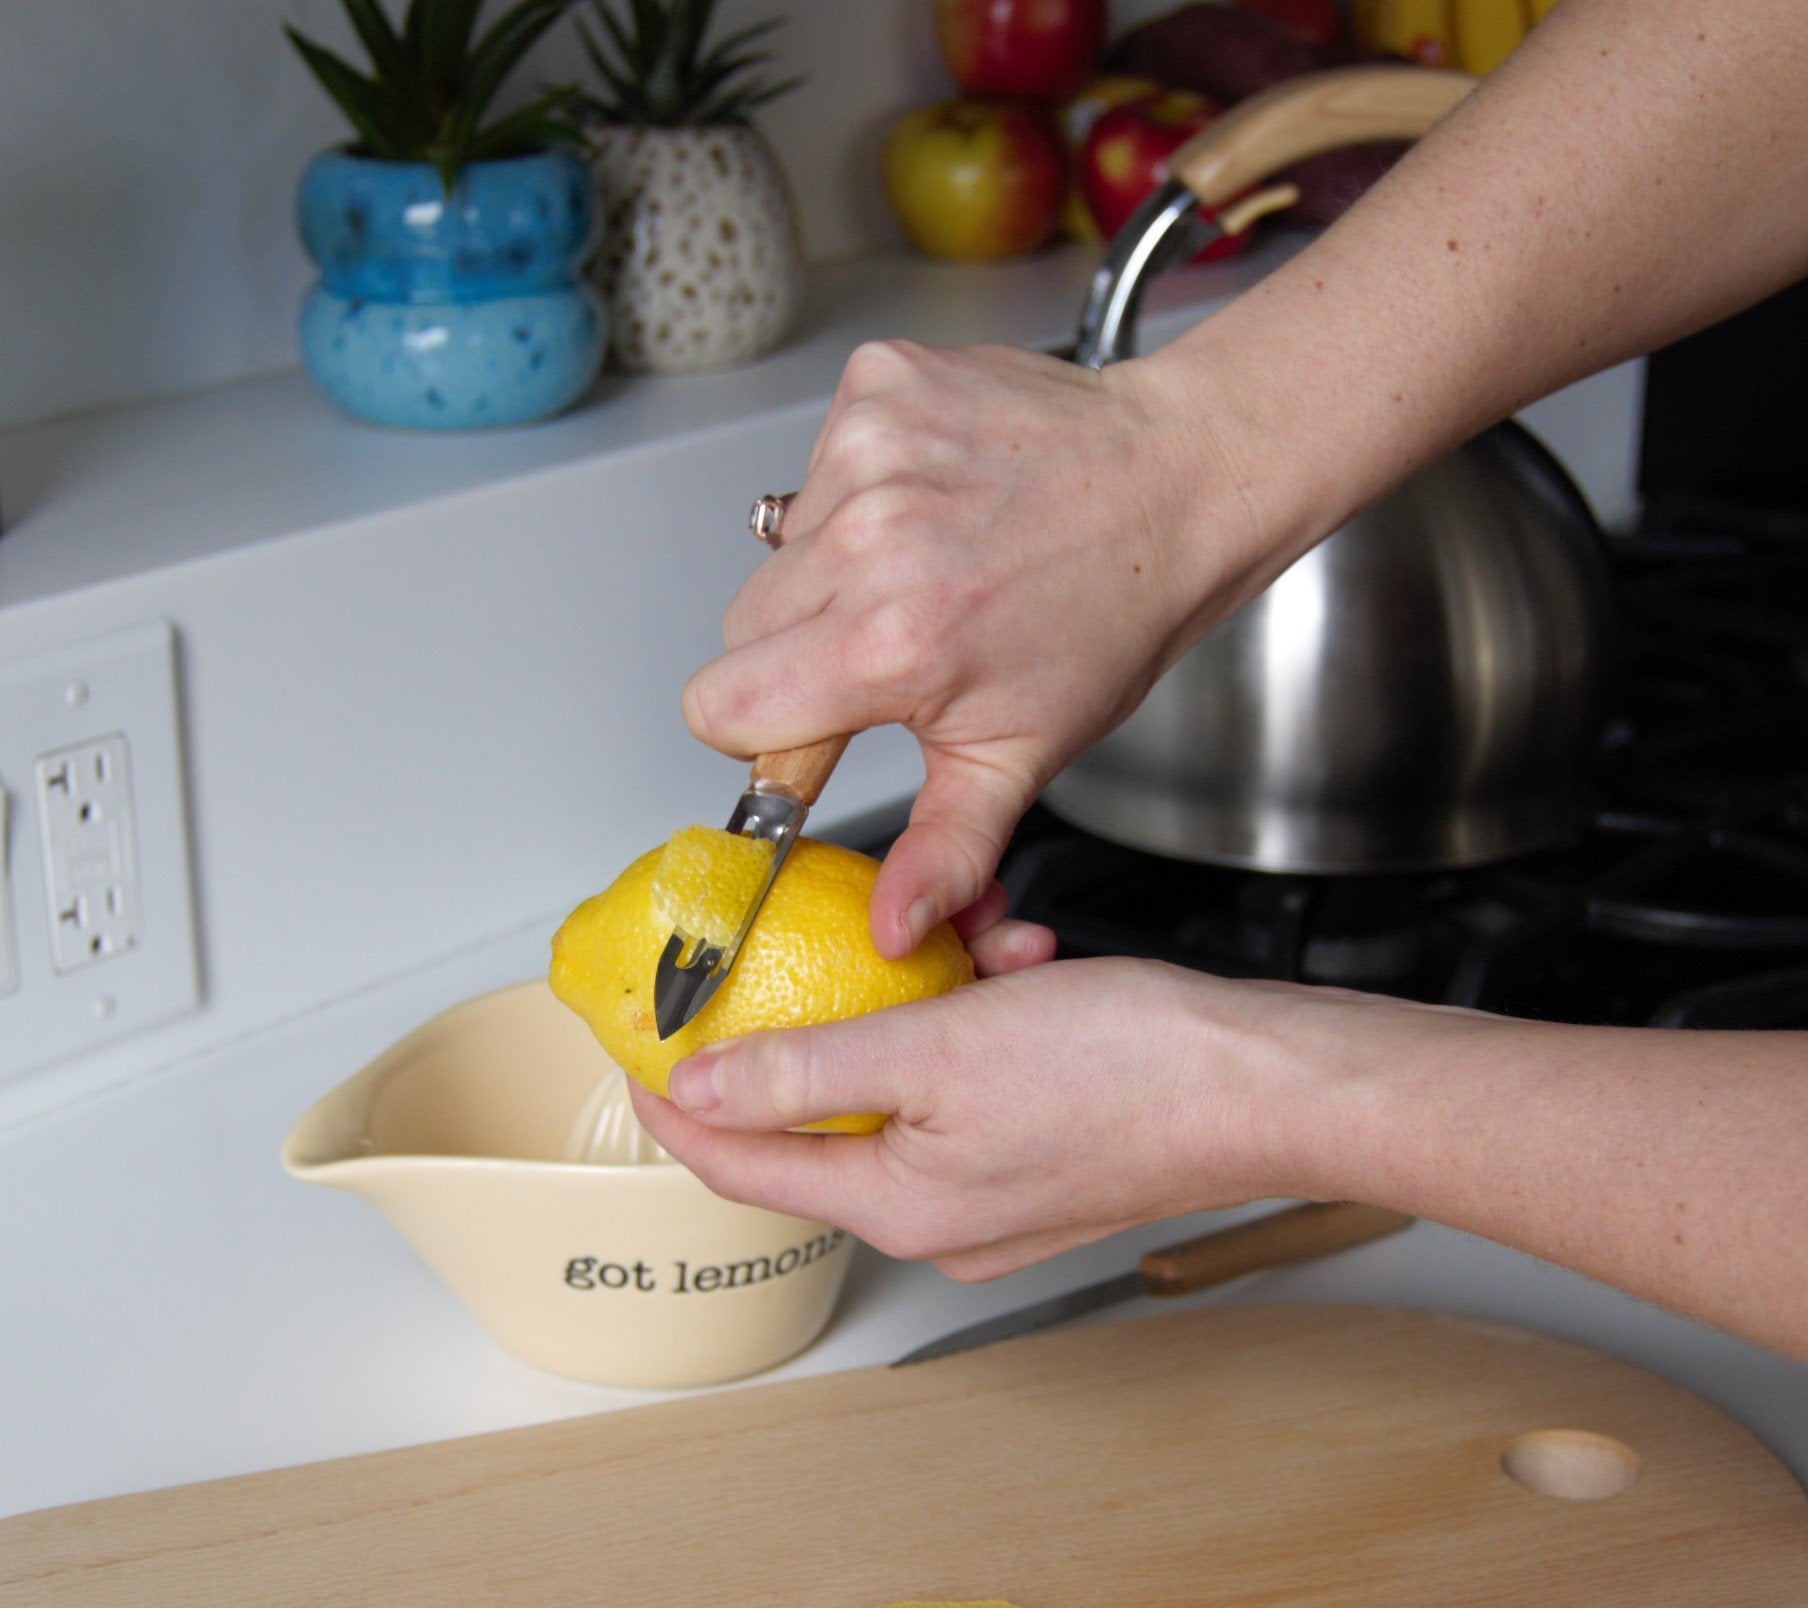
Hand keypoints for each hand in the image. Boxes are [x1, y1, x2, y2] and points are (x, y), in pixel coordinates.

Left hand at [629, 951, 1325, 1280]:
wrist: (1272, 1082)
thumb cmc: (1134, 1074)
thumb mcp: (938, 1049)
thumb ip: (804, 1070)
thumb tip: (699, 1091)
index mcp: (900, 1208)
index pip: (740, 1166)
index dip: (677, 1105)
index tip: (640, 1051)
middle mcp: (941, 1216)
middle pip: (824, 1116)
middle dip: (827, 1016)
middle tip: (823, 946)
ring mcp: (996, 1191)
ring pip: (906, 1080)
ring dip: (919, 999)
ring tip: (968, 942)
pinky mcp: (1043, 1155)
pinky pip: (970, 1078)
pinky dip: (978, 1014)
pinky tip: (1019, 963)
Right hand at [682, 339, 1278, 958]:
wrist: (1181, 479)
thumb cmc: (1110, 616)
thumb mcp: (1021, 756)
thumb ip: (943, 851)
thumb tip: (887, 930)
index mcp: (890, 644)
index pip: (718, 707)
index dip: (763, 731)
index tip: (818, 726)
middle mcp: (867, 539)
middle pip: (740, 631)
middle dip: (797, 656)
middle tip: (890, 649)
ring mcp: (869, 450)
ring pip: (777, 551)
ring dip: (833, 571)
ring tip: (927, 567)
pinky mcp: (878, 385)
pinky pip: (816, 468)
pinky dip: (860, 492)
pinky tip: (935, 503)